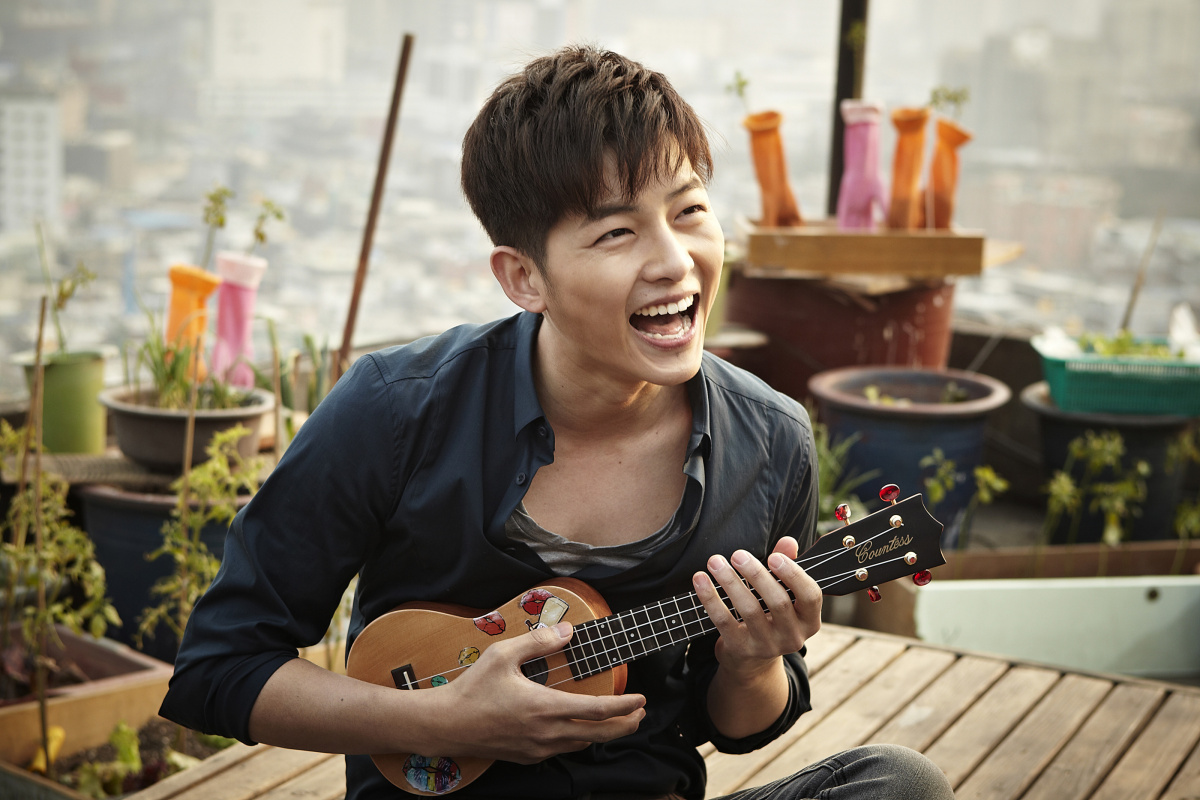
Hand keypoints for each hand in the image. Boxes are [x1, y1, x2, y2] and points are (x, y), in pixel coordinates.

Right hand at [425, 622, 646, 763]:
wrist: (446, 726)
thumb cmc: (472, 689)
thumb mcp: (502, 655)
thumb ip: (537, 642)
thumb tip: (567, 629)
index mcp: (545, 707)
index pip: (598, 710)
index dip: (625, 705)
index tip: (642, 699)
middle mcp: (546, 733)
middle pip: (599, 734)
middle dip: (625, 725)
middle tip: (641, 714)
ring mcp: (537, 748)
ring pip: (582, 744)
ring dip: (605, 733)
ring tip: (618, 721)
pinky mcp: (528, 756)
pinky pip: (563, 749)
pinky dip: (580, 739)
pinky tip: (581, 729)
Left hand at [692, 537, 821, 678]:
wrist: (751, 659)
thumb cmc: (770, 615)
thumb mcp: (783, 593)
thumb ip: (787, 566)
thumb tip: (788, 542)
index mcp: (809, 621)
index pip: (811, 596)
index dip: (794, 575)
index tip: (773, 556)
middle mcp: (792, 637)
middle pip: (778, 601)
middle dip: (756, 574)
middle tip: (737, 554)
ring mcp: (766, 646)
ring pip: (749, 609)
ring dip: (730, 582)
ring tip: (715, 561)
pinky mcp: (740, 649)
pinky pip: (723, 620)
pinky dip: (710, 597)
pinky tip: (700, 579)